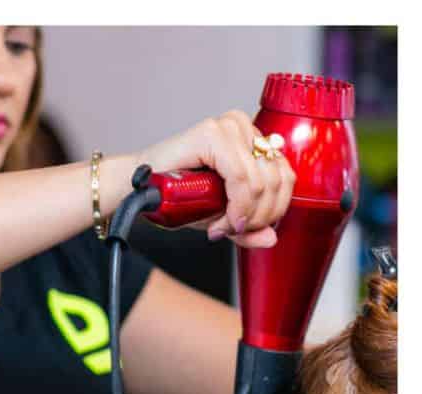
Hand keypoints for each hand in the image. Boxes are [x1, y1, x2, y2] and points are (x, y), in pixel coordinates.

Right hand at [136, 111, 295, 247]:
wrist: (136, 190)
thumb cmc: (173, 197)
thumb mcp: (219, 215)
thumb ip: (247, 226)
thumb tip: (271, 238)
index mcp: (251, 140)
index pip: (285, 176)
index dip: (271, 211)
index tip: (244, 230)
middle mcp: (244, 128)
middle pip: (277, 180)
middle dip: (257, 217)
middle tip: (231, 231)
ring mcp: (230, 127)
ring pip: (262, 182)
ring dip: (244, 215)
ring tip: (221, 227)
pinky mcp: (213, 134)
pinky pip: (242, 178)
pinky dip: (235, 207)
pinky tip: (218, 221)